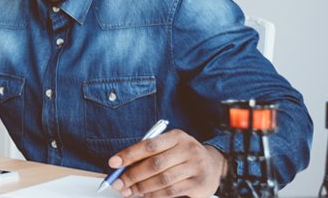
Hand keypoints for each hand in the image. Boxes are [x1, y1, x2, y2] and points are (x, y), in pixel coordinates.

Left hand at [108, 129, 225, 197]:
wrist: (214, 166)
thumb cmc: (184, 156)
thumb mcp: (170, 147)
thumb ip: (149, 154)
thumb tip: (123, 167)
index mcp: (177, 136)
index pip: (149, 145)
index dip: (129, 154)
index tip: (113, 163)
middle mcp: (188, 149)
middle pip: (154, 164)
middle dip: (132, 175)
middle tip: (118, 183)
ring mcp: (195, 167)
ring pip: (162, 180)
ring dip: (141, 188)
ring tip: (129, 191)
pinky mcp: (199, 184)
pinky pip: (171, 192)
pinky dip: (155, 195)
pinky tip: (145, 196)